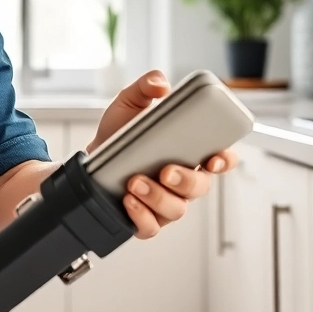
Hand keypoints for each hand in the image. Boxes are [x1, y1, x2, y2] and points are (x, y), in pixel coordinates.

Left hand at [87, 69, 238, 239]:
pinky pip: (151, 227)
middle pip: (200, 187)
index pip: (220, 160)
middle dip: (186, 180)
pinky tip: (128, 201)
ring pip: (177, 209)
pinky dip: (142, 216)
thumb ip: (145, 87)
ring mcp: (164, 203)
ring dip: (158, 196)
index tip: (214, 157)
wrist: (88, 160)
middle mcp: (181, 181)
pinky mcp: (144, 220)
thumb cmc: (117, 134)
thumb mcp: (128, 103)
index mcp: (187, 153)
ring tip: (135, 182)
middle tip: (166, 170)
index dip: (224, 161)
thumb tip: (160, 84)